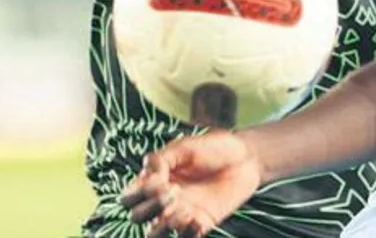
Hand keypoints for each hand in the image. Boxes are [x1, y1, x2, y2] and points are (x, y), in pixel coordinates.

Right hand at [120, 130, 260, 237]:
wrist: (246, 158)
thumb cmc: (214, 148)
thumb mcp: (185, 147)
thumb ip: (162, 159)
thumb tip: (147, 176)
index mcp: (154, 180)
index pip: (128, 197)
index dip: (138, 193)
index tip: (161, 179)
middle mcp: (163, 200)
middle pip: (136, 217)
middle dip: (151, 207)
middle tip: (174, 192)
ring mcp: (180, 213)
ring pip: (154, 235)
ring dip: (163, 226)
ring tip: (184, 210)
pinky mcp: (200, 223)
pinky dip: (187, 233)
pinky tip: (197, 219)